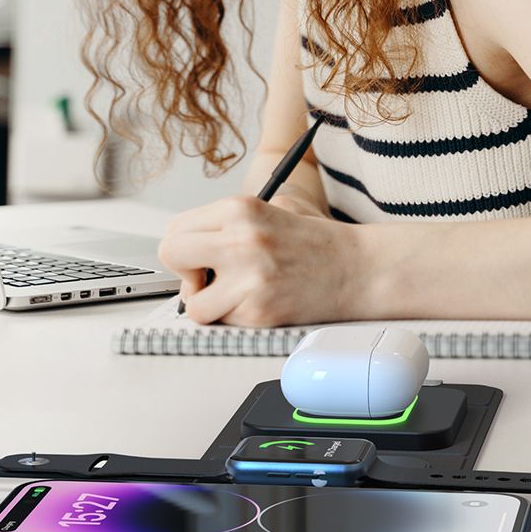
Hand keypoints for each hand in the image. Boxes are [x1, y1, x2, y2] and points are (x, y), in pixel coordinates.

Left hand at [158, 195, 356, 326]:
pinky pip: (223, 323)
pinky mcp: (260, 311)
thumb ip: (230, 222)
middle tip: (206, 279)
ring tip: (233, 297)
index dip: (184, 249)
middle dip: (184, 273)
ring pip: (193, 304)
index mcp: (239, 209)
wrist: (359, 270)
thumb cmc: (318, 243)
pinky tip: (257, 305)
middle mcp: (240, 240)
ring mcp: (249, 278)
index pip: (176, 229)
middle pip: (171, 255)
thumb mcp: (273, 208)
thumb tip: (192, 243)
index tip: (200, 259)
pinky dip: (234, 320)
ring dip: (208, 305)